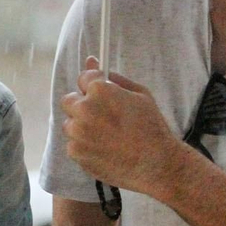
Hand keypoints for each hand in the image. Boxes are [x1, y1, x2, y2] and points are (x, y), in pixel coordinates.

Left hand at [61, 56, 187, 194]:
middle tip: (103, 117)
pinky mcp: (75, 152)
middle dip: (82, 105)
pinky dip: (84, 146)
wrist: (156, 164)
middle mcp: (83, 109)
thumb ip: (113, 77)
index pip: (83, 78)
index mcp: (99, 90)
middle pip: (70, 100)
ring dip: (82, 127)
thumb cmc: (151, 127)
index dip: (94, 87)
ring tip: (107, 137)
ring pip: (70, 124)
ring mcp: (77, 132)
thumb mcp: (140, 94)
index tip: (103, 96)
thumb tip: (92, 60)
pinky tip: (105, 150)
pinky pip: (73, 144)